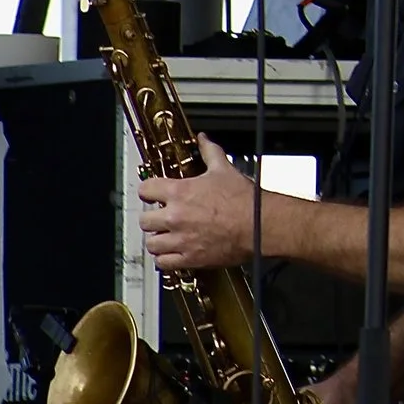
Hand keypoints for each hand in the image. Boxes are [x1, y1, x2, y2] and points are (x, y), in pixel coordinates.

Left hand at [138, 135, 262, 271]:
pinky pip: (163, 263)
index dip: (148, 191)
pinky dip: (166, 259)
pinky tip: (173, 253)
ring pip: (151, 243)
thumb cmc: (244, 200)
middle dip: (152, 218)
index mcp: (181, 192)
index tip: (152, 194)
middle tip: (162, 218)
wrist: (259, 225)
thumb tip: (203, 140)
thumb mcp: (225, 169)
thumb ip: (210, 152)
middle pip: (144, 220)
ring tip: (167, 237)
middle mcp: (175, 217)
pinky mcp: (189, 258)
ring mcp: (180, 239)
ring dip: (158, 240)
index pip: (146, 189)